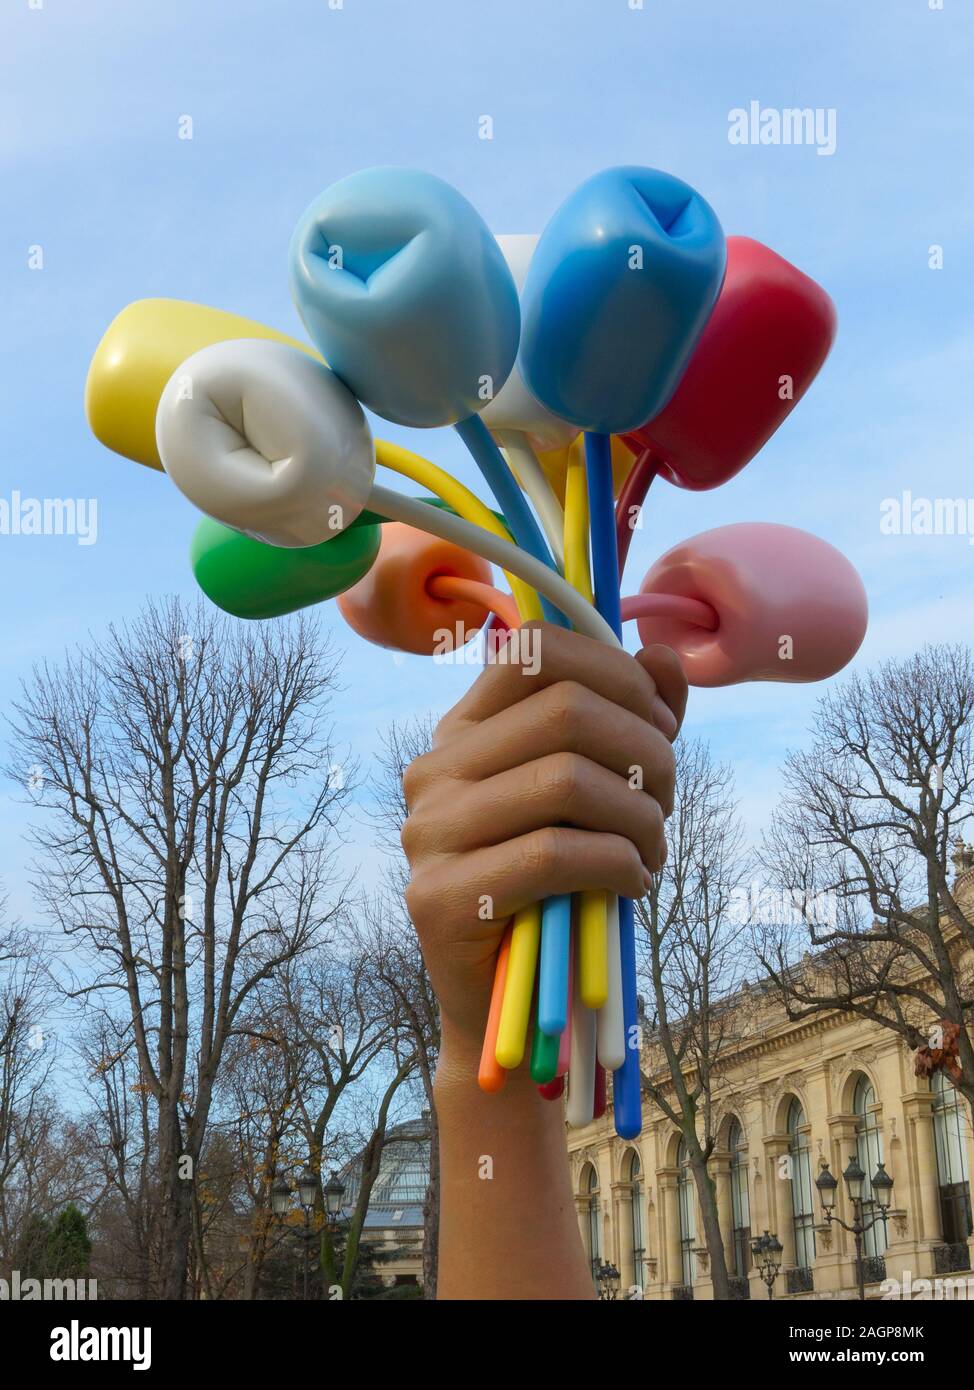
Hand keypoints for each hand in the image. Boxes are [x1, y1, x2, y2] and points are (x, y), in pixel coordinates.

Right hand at [401, 623, 686, 1049]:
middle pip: (567, 711)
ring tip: (652, 849)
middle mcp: (435, 768)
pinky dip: (619, 863)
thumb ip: (632, 719)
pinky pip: (555, 855)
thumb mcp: (603, 790)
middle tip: (664, 800)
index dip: (617, 673)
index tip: (659, 724)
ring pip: (567, 779)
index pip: (536, 648)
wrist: (508, 1002)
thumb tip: (663, 656)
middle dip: (647, 751)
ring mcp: (429, 831)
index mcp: (464, 728)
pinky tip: (634, 883)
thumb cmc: (561, 885)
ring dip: (640, 815)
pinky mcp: (439, 897)